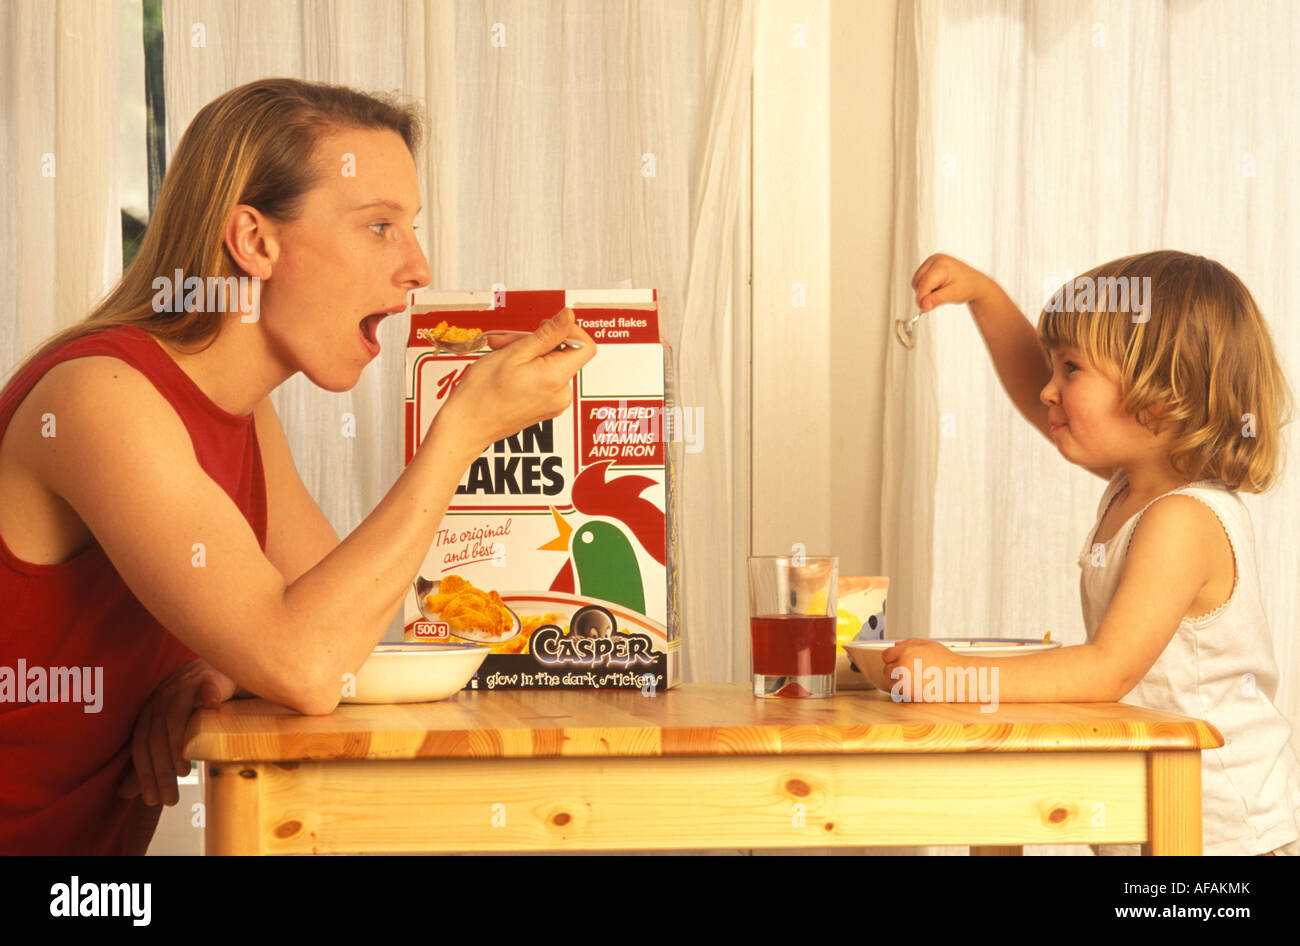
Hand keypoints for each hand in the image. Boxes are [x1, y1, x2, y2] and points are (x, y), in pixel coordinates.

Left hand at [117, 659, 237, 805]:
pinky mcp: (208, 679)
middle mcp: (162, 699)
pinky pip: (206, 689)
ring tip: (183, 772)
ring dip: (177, 744)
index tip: (152, 800)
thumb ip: (149, 761)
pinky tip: (212, 707)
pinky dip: (208, 698)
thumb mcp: (166, 734)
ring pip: (175, 717)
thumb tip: (124, 793)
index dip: (144, 774)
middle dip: (161, 771)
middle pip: (156, 737)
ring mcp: (185, 686)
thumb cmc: (192, 706)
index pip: (141, 747)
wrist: (215, 673)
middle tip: (169, 798)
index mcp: (149, 713)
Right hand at [435, 308, 596, 451]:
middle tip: (509, 339)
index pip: (585, 346)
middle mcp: (561, 394)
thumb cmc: (483, 393)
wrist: (468, 425)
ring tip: (502, 353)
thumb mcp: (515, 352)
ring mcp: (554, 403)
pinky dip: (528, 369)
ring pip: (551, 365)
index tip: (547, 326)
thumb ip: (547, 334)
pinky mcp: (546, 408)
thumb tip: (569, 316)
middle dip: (537, 341)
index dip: (569, 330)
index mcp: (556, 378)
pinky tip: (507, 368)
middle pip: (563, 354)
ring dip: (528, 353)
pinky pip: (544, 379)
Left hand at [880, 638, 961, 700]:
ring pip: (892, 683)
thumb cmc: (945, 661)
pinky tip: (918, 687)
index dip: (892, 658)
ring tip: (916, 680)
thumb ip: (909, 643)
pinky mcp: (909, 694)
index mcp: (906, 652)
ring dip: (900, 682)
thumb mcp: (928, 645)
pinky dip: (906, 692)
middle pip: (886, 670)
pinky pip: (900, 694)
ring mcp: (905, 681)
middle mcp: (903, 666)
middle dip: (895, 671)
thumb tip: (895, 645)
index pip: (886, 655)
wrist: (958, 678)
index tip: (898, 661)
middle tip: (910, 671)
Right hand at [911, 253, 992, 313]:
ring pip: (916, 280)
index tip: (925, 308)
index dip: (922, 298)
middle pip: (917, 282)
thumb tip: (923, 306)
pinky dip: (925, 286)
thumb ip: (936, 300)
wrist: (974, 282)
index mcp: (941, 265)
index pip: (923, 284)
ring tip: (940, 291)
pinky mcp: (929, 264)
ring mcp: (931, 260)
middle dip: (924, 294)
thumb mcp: (953, 295)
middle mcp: (935, 259)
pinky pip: (919, 278)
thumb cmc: (967, 286)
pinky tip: (937, 287)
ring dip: (924, 290)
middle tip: (938, 298)